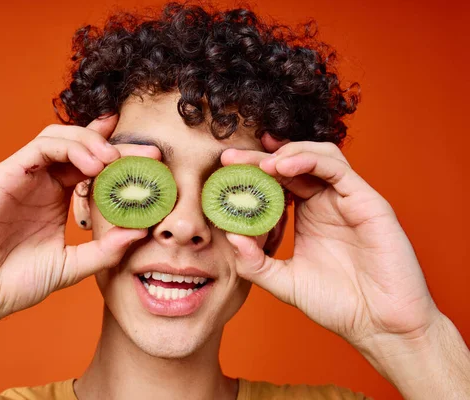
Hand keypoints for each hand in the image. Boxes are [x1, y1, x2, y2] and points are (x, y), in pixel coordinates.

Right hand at [0, 115, 159, 326]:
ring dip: (92, 142)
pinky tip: (92, 165)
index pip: (93, 166)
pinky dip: (68, 148)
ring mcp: (22, 175)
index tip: (153, 158)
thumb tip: (142, 231)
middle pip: (82, 146)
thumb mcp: (71, 266)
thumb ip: (105, 249)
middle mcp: (41, 181)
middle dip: (116, 144)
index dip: (122, 157)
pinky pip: (39, 148)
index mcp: (57, 196)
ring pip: (60, 138)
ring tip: (115, 160)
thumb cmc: (15, 282)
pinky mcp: (4, 175)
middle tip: (148, 153)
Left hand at [222, 140, 440, 349]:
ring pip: (317, 156)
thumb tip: (229, 236)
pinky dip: (309, 160)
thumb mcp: (284, 282)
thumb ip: (255, 263)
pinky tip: (283, 166)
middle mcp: (327, 202)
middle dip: (260, 158)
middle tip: (230, 158)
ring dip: (286, 153)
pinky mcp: (367, 202)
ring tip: (260, 165)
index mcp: (309, 215)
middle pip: (293, 164)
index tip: (224, 171)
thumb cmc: (338, 305)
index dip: (252, 172)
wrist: (379, 326)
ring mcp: (348, 199)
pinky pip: (337, 168)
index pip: (277, 181)